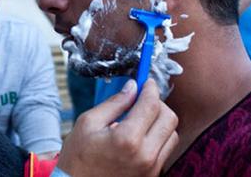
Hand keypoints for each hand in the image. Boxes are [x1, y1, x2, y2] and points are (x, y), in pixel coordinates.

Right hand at [56, 79, 178, 176]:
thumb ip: (114, 103)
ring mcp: (151, 168)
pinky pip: (166, 150)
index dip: (151, 88)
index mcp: (127, 139)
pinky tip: (140, 136)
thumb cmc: (78, 157)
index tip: (147, 82)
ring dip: (161, 122)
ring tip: (141, 119)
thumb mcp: (88, 123)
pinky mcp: (151, 176)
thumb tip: (132, 87)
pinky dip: (159, 138)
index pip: (151, 105)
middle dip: (158, 104)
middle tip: (143, 100)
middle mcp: (145, 155)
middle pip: (170, 119)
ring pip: (172, 135)